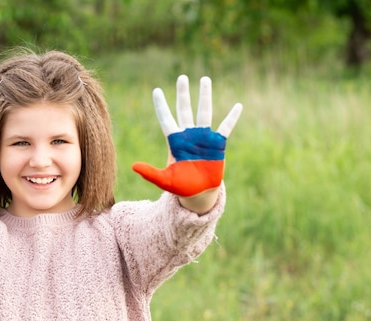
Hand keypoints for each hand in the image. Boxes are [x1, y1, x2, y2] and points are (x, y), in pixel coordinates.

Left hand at [132, 75, 241, 196]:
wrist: (199, 193)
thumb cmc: (181, 186)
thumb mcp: (164, 180)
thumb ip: (150, 173)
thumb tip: (133, 167)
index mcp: (175, 142)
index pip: (166, 119)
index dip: (161, 106)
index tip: (156, 90)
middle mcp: (189, 135)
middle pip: (185, 110)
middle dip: (183, 94)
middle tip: (181, 77)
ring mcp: (204, 138)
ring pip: (204, 112)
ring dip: (204, 96)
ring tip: (205, 79)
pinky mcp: (217, 144)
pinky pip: (226, 127)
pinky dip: (232, 117)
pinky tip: (238, 106)